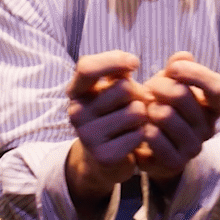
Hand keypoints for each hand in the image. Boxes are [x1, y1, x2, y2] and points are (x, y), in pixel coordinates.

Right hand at [65, 51, 150, 197]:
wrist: (104, 159)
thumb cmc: (113, 113)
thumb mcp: (112, 87)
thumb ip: (118, 70)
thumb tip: (130, 63)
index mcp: (76, 91)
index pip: (87, 67)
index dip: (114, 60)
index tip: (134, 64)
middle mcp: (76, 112)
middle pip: (124, 88)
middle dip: (138, 94)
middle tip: (131, 105)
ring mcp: (88, 135)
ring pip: (136, 111)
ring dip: (143, 116)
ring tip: (133, 123)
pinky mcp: (104, 155)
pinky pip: (140, 134)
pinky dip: (143, 134)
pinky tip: (132, 140)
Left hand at [133, 52, 219, 179]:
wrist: (150, 148)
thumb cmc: (163, 107)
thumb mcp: (171, 84)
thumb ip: (177, 68)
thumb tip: (183, 56)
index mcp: (214, 107)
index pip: (218, 87)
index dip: (195, 73)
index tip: (172, 67)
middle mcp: (208, 128)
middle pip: (183, 96)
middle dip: (158, 85)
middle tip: (147, 88)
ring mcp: (193, 148)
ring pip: (165, 115)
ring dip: (148, 107)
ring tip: (143, 109)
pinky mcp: (174, 163)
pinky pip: (153, 136)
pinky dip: (141, 127)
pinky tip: (140, 127)